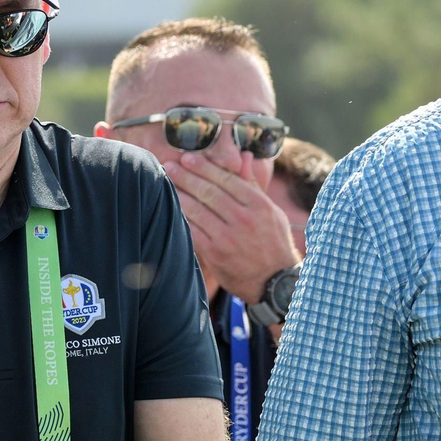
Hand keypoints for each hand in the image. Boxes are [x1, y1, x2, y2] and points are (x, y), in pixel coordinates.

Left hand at [162, 151, 298, 305]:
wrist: (275, 283)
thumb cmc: (273, 243)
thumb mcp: (272, 212)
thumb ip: (254, 185)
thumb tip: (245, 157)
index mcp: (259, 205)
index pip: (227, 179)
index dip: (204, 167)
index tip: (188, 158)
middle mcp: (244, 219)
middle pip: (209, 191)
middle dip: (187, 176)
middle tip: (170, 164)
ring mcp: (229, 237)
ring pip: (197, 209)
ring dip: (178, 194)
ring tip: (165, 182)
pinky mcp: (216, 253)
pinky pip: (192, 230)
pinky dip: (180, 218)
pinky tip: (169, 208)